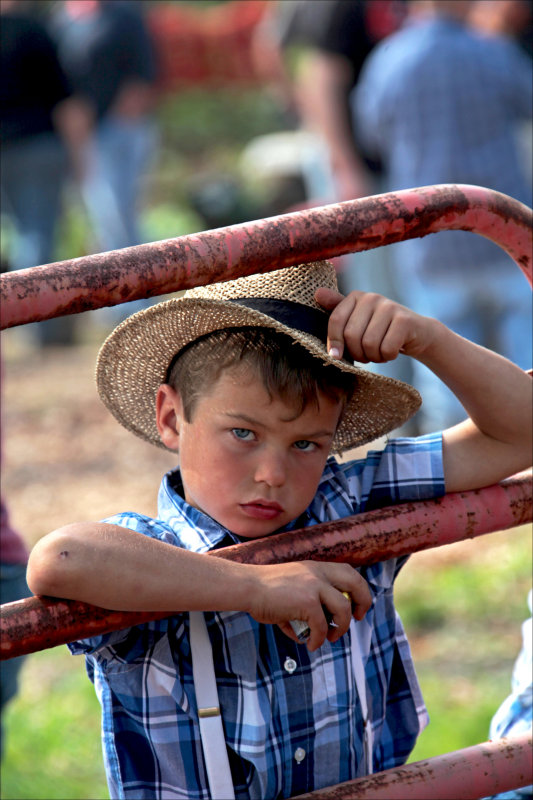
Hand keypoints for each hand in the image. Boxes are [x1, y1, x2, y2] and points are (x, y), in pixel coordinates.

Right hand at [247, 561, 371, 651]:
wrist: (247, 587)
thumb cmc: (264, 591)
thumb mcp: (291, 588)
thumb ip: (306, 604)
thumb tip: (309, 632)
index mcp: (315, 568)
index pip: (349, 572)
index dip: (358, 590)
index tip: (355, 607)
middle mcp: (318, 573)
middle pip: (355, 583)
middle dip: (363, 602)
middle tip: (356, 618)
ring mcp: (314, 586)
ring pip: (343, 608)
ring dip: (340, 627)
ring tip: (330, 637)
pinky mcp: (307, 601)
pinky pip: (322, 626)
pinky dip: (319, 639)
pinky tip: (310, 645)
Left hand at [315, 288, 434, 363]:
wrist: (417, 334)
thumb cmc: (381, 330)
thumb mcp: (357, 321)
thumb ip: (337, 310)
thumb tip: (317, 293)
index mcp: (355, 297)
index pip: (335, 321)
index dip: (334, 342)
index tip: (336, 356)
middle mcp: (371, 297)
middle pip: (351, 335)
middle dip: (357, 353)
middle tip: (365, 356)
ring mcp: (389, 307)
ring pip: (369, 344)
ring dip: (373, 357)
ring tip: (379, 353)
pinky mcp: (404, 320)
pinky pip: (386, 348)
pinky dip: (388, 357)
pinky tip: (391, 352)